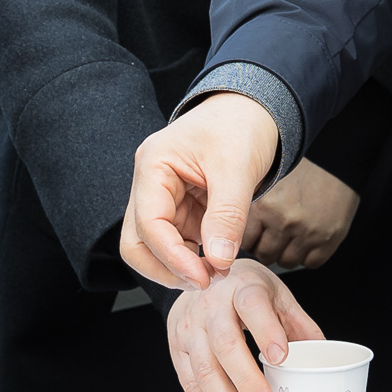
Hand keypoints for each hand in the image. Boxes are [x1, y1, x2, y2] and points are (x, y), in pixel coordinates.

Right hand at [122, 92, 277, 288]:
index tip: (202, 277)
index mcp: (153, 165)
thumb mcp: (238, 167)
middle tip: (204, 281)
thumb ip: (227, 215)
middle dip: (166, 268)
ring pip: (155, 247)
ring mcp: (163, 197)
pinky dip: (193, 257)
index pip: (148, 224)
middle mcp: (150, 183)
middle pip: (137, 242)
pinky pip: (177, 241)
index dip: (172, 257)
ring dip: (181, 266)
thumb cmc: (241, 125)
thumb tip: (218, 261)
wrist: (254, 109)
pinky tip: (216, 261)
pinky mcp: (180, 208)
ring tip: (216, 272)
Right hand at [166, 260, 323, 391]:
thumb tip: (325, 355)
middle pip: (225, 344)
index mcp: (243, 287)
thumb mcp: (276, 294)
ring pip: (204, 370)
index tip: (281, 357)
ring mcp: (190, 327)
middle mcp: (211, 306)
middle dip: (246, 380)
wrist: (201, 277)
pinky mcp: (177, 348)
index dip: (266, 330)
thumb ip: (298, 324)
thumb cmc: (244, 289)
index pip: (252, 305)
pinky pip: (190, 385)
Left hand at [241, 159, 359, 269]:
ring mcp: (307, 232)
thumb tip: (228, 232)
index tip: (257, 229)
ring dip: (287, 251)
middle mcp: (284, 220)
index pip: (244, 240)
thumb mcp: (265, 179)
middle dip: (268, 246)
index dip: (250, 236)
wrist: (337, 159)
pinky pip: (311, 262)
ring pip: (286, 261)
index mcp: (264, 204)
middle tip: (276, 231)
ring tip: (292, 233)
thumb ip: (248, 205)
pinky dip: (309, 254)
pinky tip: (309, 236)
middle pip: (264, 254)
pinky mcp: (328, 239)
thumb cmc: (298, 169)